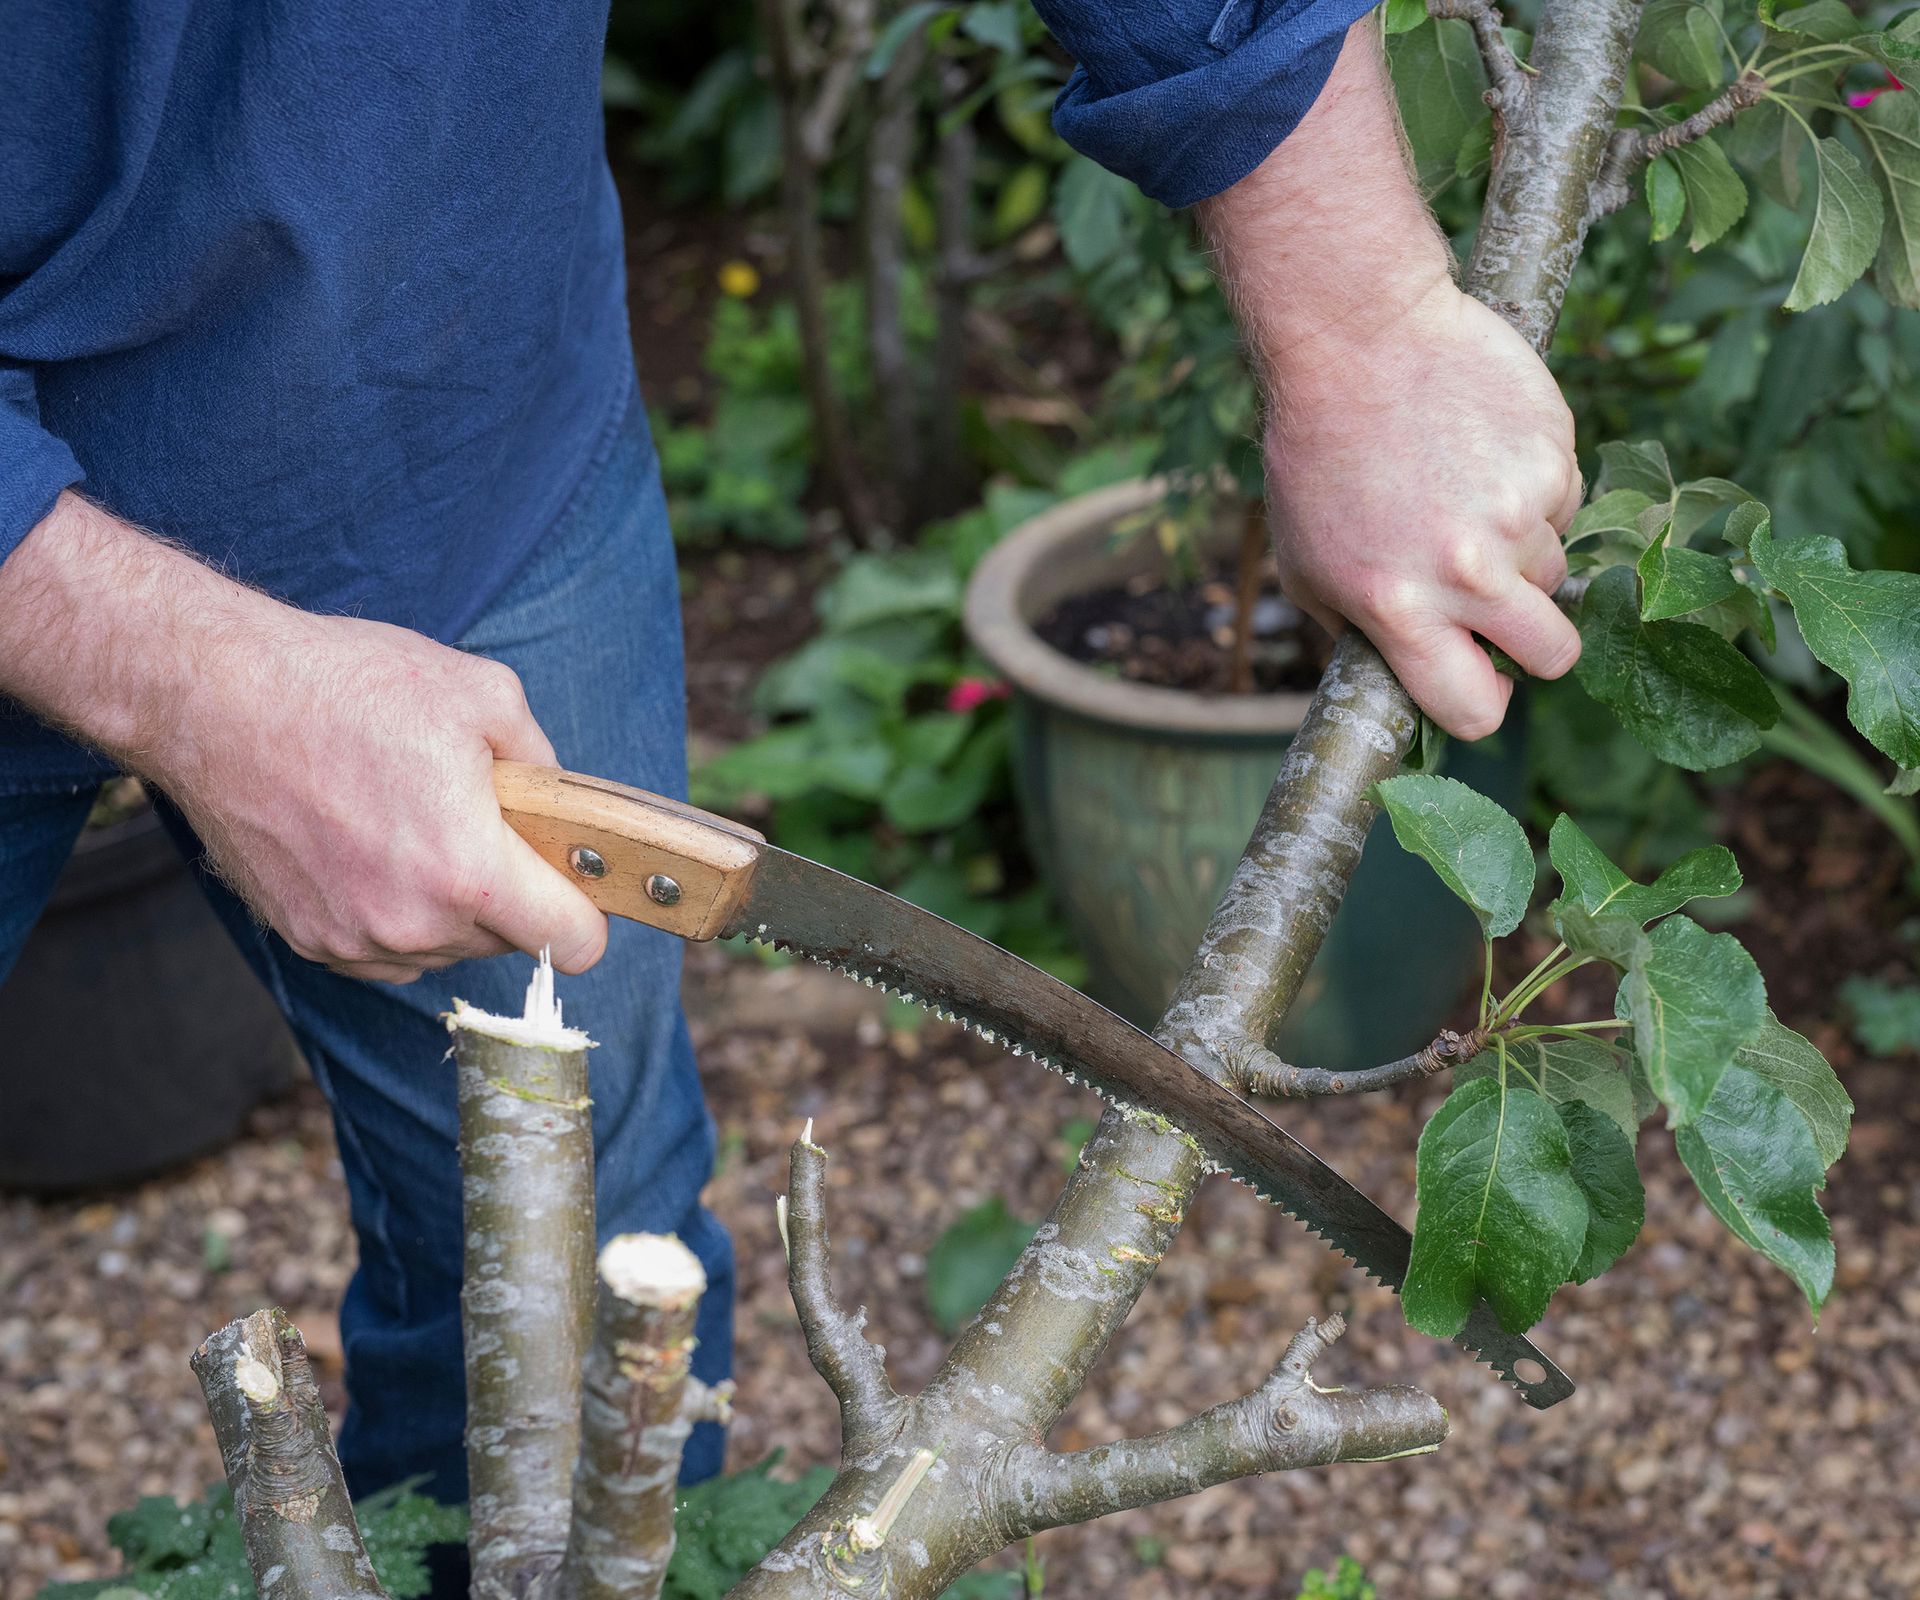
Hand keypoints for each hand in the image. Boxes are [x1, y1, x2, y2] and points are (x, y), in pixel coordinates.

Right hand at [0, 493, 607, 983]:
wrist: (212, 699)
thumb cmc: (346, 687)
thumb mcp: (484, 695)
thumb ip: (544, 763)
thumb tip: (560, 807)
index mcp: (469, 872)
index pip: (572, 944)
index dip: (584, 910)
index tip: (570, 878)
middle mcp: (414, 926)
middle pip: (507, 941)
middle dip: (509, 889)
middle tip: (474, 818)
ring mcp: (354, 940)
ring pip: (445, 947)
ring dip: (448, 903)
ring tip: (410, 822)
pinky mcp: (307, 940)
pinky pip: (386, 949)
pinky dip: (394, 911)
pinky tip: (370, 847)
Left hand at [1264, 280, 1581, 738]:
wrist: (1356, 339)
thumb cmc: (1315, 458)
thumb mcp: (1305, 564)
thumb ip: (1358, 630)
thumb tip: (1406, 677)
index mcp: (1398, 610)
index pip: (1472, 710)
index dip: (1481, 705)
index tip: (1479, 681)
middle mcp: (1465, 572)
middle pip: (1553, 655)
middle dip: (1534, 646)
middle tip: (1503, 611)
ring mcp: (1517, 513)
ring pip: (1556, 573)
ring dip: (1522, 554)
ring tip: (1462, 501)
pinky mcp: (1553, 457)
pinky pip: (1564, 502)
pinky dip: (1533, 490)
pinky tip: (1481, 454)